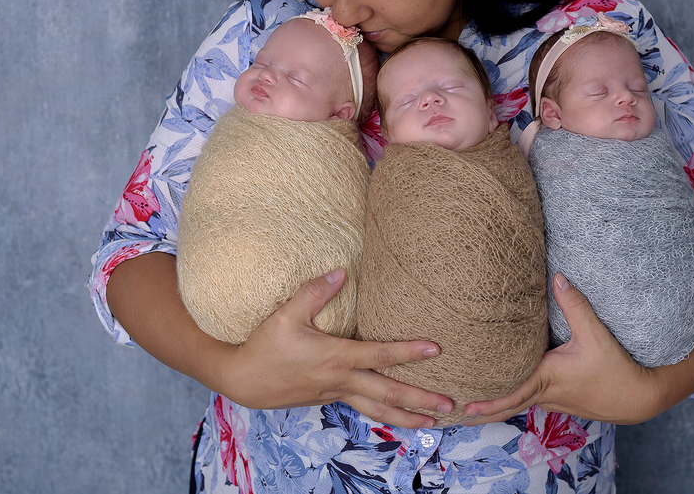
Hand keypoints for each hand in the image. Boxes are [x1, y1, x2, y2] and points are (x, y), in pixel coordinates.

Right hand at [221, 268, 455, 427]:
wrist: (243, 381)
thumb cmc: (264, 346)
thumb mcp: (285, 314)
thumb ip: (314, 292)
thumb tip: (341, 272)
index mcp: (336, 358)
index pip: (380, 355)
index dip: (408, 352)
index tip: (435, 349)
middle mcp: (341, 380)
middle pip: (388, 393)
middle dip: (420, 399)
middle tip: (449, 403)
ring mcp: (336, 392)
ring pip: (378, 408)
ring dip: (407, 416)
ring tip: (433, 421)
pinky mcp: (329, 398)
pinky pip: (364, 408)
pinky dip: (384, 415)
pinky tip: (398, 416)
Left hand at [462, 273, 663, 424]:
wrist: (639, 397)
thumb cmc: (617, 369)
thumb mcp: (596, 335)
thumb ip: (575, 306)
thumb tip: (558, 278)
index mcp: (548, 379)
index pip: (512, 394)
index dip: (488, 402)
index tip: (465, 407)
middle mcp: (546, 394)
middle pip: (507, 406)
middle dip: (481, 411)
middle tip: (453, 413)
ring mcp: (553, 401)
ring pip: (518, 402)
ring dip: (495, 404)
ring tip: (470, 403)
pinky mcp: (561, 399)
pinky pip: (531, 399)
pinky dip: (514, 398)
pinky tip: (506, 390)